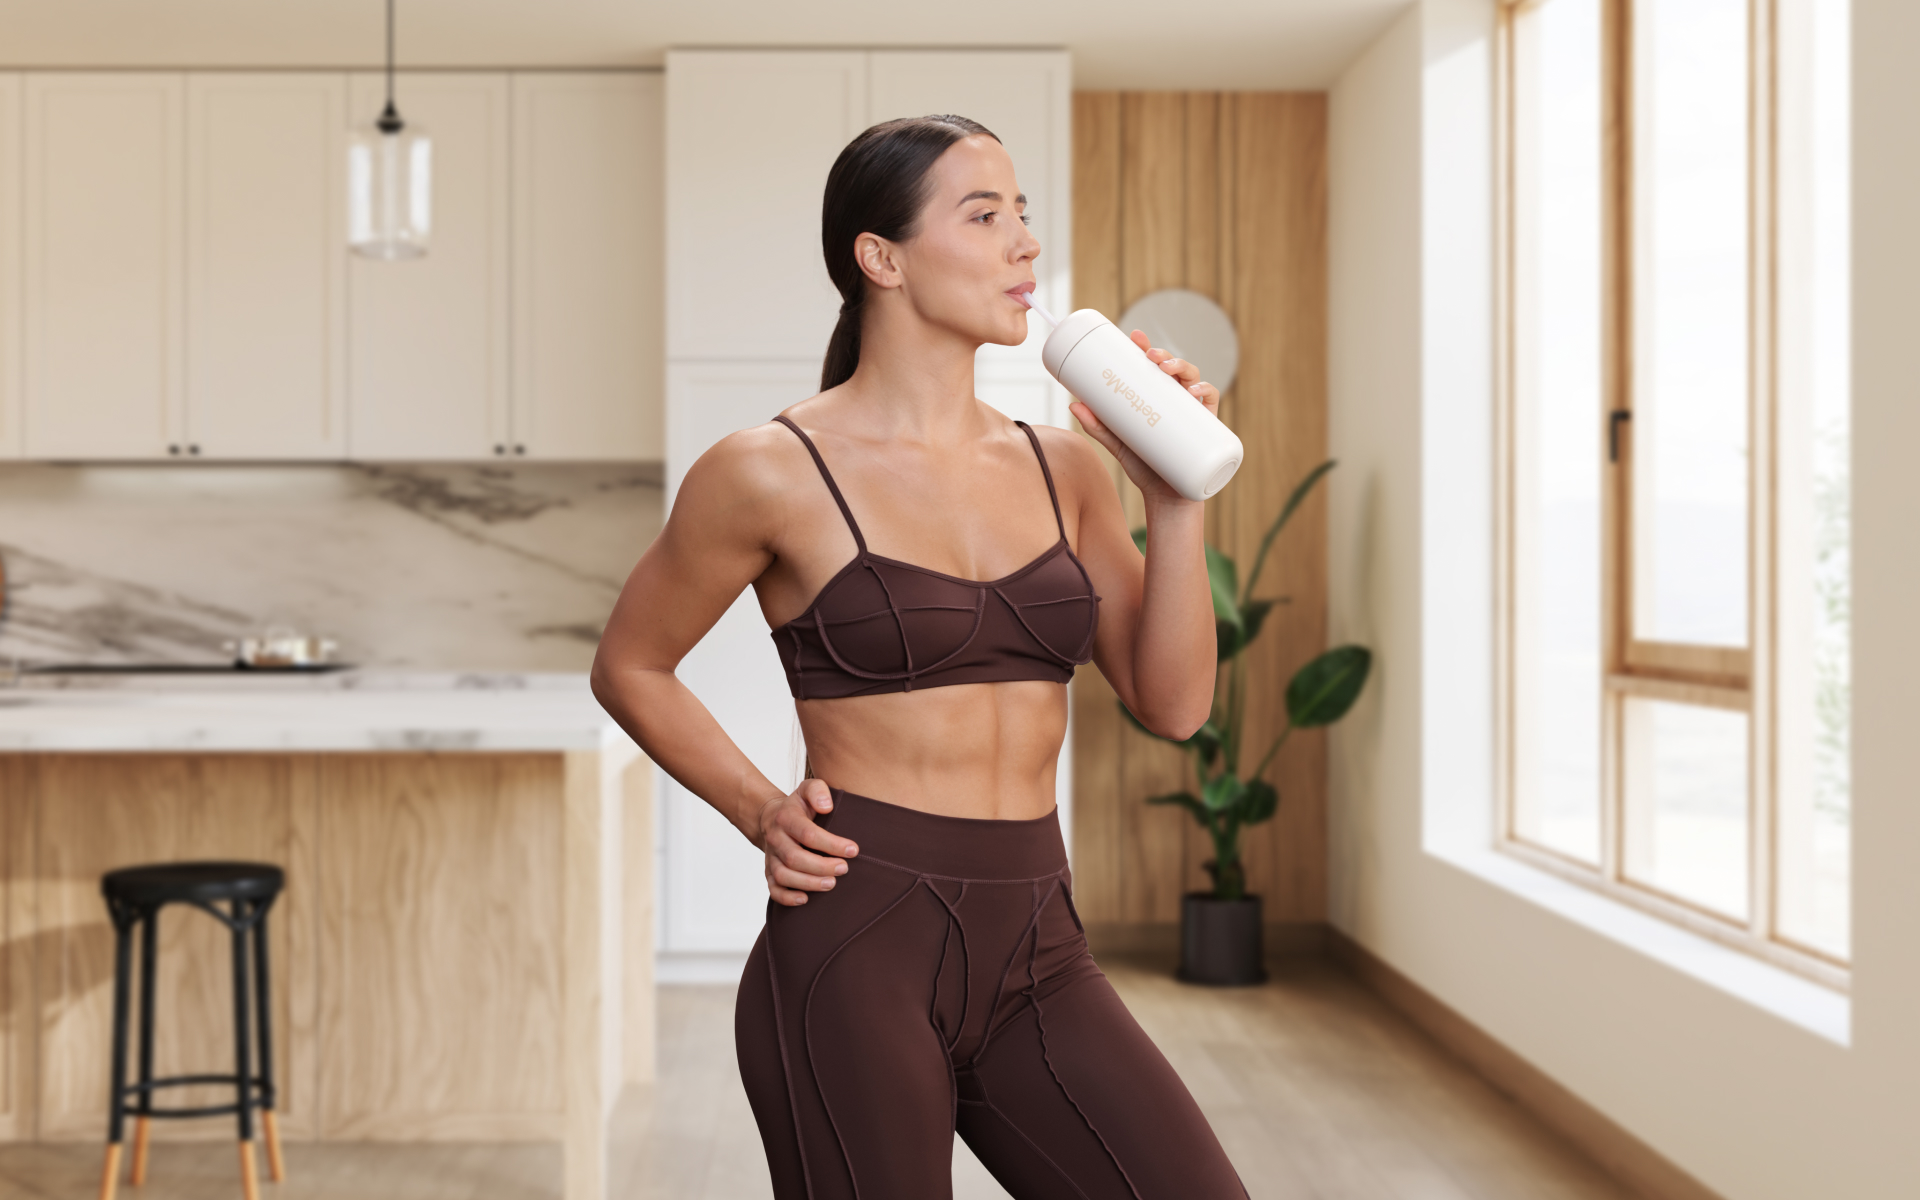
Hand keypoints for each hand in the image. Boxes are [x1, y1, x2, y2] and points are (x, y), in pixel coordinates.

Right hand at [752, 778, 859, 905]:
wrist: (771, 817)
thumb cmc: (798, 806)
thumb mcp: (808, 788)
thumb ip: (818, 790)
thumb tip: (827, 806)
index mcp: (786, 818)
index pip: (808, 833)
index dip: (831, 844)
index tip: (853, 850)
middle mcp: (776, 838)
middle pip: (795, 858)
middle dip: (821, 867)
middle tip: (844, 869)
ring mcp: (771, 857)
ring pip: (783, 875)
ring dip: (808, 883)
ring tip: (831, 884)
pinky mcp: (769, 871)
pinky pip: (773, 889)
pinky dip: (787, 898)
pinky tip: (805, 899)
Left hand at [1069, 329, 1221, 502]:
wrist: (1166, 500)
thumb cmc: (1144, 468)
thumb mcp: (1117, 443)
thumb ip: (1097, 426)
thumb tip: (1072, 403)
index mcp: (1158, 398)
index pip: (1155, 366)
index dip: (1147, 347)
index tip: (1135, 336)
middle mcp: (1177, 401)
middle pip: (1174, 368)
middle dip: (1164, 355)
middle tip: (1149, 356)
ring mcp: (1193, 413)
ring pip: (1194, 379)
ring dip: (1183, 367)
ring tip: (1167, 369)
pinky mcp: (1208, 427)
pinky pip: (1212, 403)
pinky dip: (1206, 392)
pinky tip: (1195, 392)